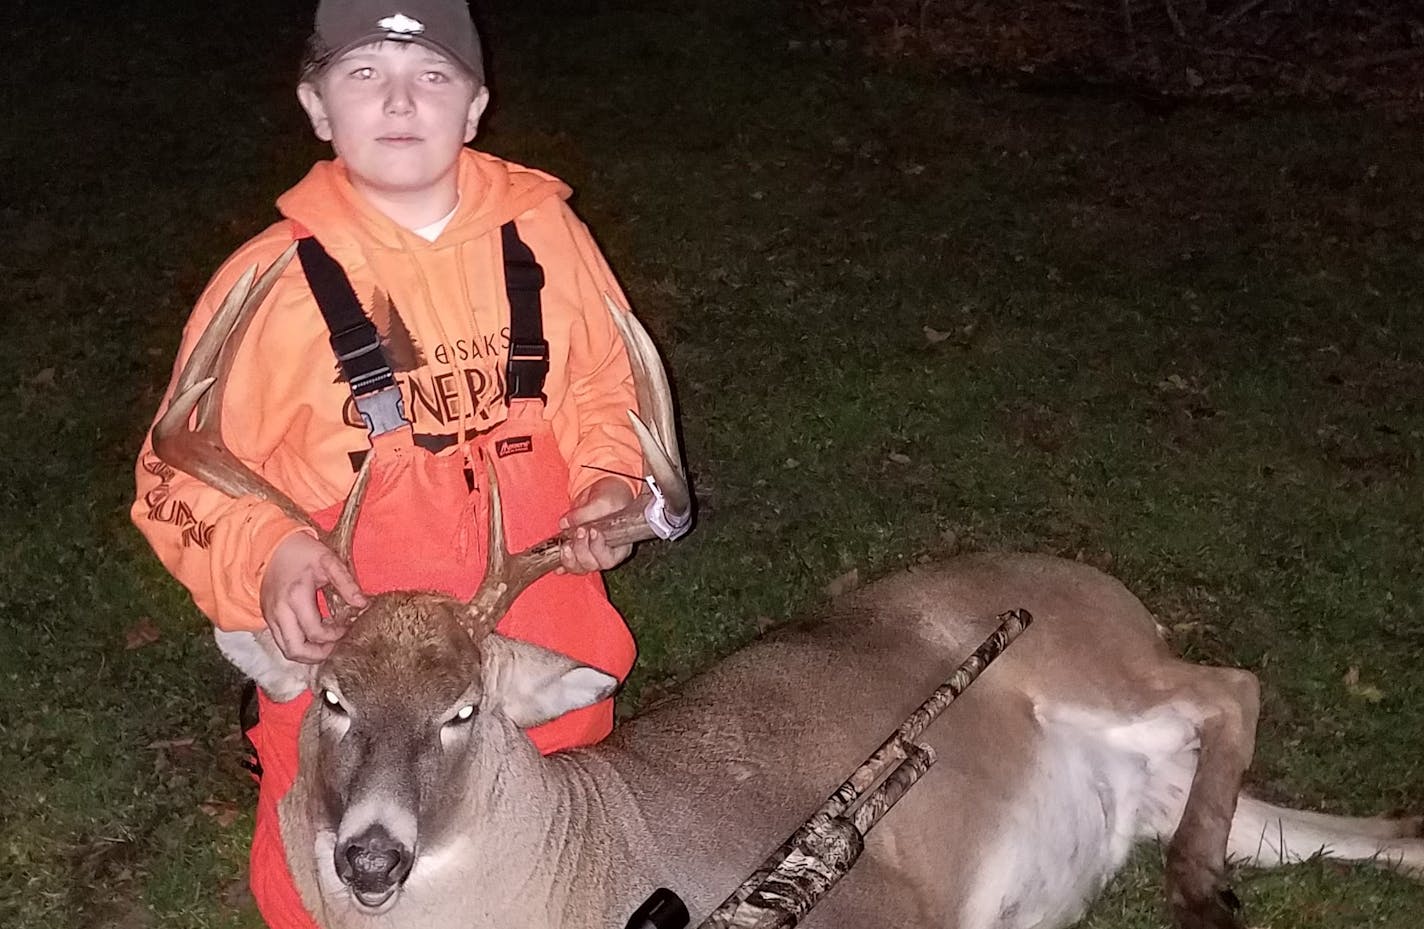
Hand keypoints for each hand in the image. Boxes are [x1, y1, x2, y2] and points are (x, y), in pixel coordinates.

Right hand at [259, 532, 367, 662]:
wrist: (271, 545)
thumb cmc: (302, 551)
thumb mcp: (328, 561)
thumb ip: (346, 583)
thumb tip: (363, 604)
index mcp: (295, 597)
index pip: (316, 632)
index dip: (335, 636)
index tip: (348, 628)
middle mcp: (279, 611)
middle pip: (295, 650)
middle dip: (319, 655)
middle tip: (337, 647)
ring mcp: (270, 616)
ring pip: (286, 650)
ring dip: (308, 654)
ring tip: (327, 645)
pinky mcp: (267, 618)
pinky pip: (281, 641)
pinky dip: (298, 645)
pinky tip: (314, 638)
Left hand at [558, 477, 635, 573]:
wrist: (599, 491)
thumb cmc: (611, 496)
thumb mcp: (603, 501)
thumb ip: (587, 512)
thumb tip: (565, 523)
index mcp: (619, 546)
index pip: (609, 559)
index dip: (599, 548)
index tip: (593, 530)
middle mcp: (605, 553)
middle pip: (592, 565)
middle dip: (582, 551)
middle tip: (579, 532)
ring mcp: (589, 553)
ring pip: (579, 568)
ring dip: (569, 559)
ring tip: (565, 545)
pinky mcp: (576, 551)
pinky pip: (567, 565)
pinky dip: (560, 564)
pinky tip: (555, 563)